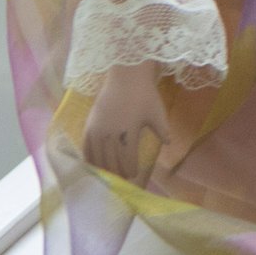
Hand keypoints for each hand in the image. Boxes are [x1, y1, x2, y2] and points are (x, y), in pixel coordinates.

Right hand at [81, 65, 188, 183]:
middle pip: (112, 160)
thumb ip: (162, 130)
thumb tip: (169, 143)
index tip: (133, 175)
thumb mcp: (157, 112)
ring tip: (108, 174)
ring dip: (103, 167)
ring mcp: (98, 130)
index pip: (128, 158)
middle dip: (117, 171)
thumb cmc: (144, 94)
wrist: (126, 76)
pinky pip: (86, 146)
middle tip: (120, 178)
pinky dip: (89, 157)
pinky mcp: (89, 125)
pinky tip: (92, 164)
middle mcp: (111, 133)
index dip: (130, 168)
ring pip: (98, 156)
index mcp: (129, 132)